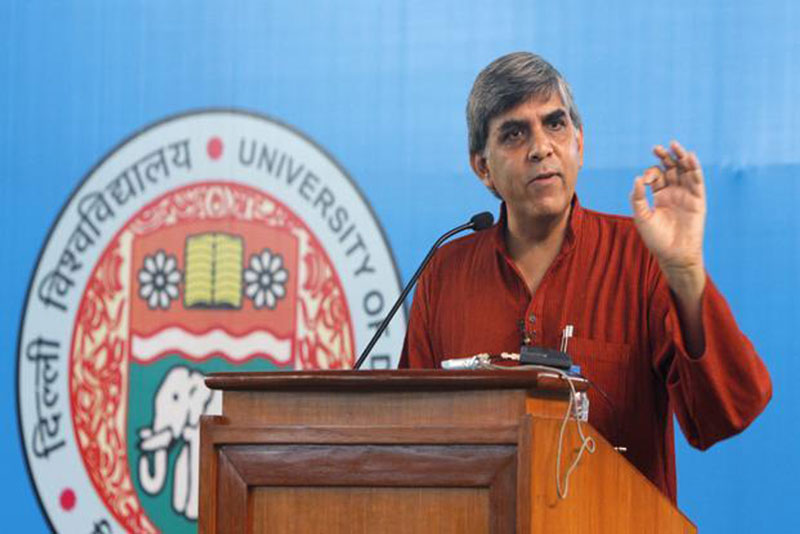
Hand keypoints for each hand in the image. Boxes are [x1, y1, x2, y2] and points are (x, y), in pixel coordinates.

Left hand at [630, 141, 705, 290]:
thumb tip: (637, 178)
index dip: (651, 172)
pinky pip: (697, 181)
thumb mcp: (641, 217)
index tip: (646, 179)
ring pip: (685, 171)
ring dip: (681, 157)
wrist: (674, 254)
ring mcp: (687, 195)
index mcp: (659, 196)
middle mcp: (674, 192)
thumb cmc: (655, 239)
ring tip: (675, 145)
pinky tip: (690, 157)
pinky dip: (694, 168)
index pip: (656, 175)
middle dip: (665, 157)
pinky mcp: (698, 199)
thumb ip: (637, 198)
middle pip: (671, 168)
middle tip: (657, 148)